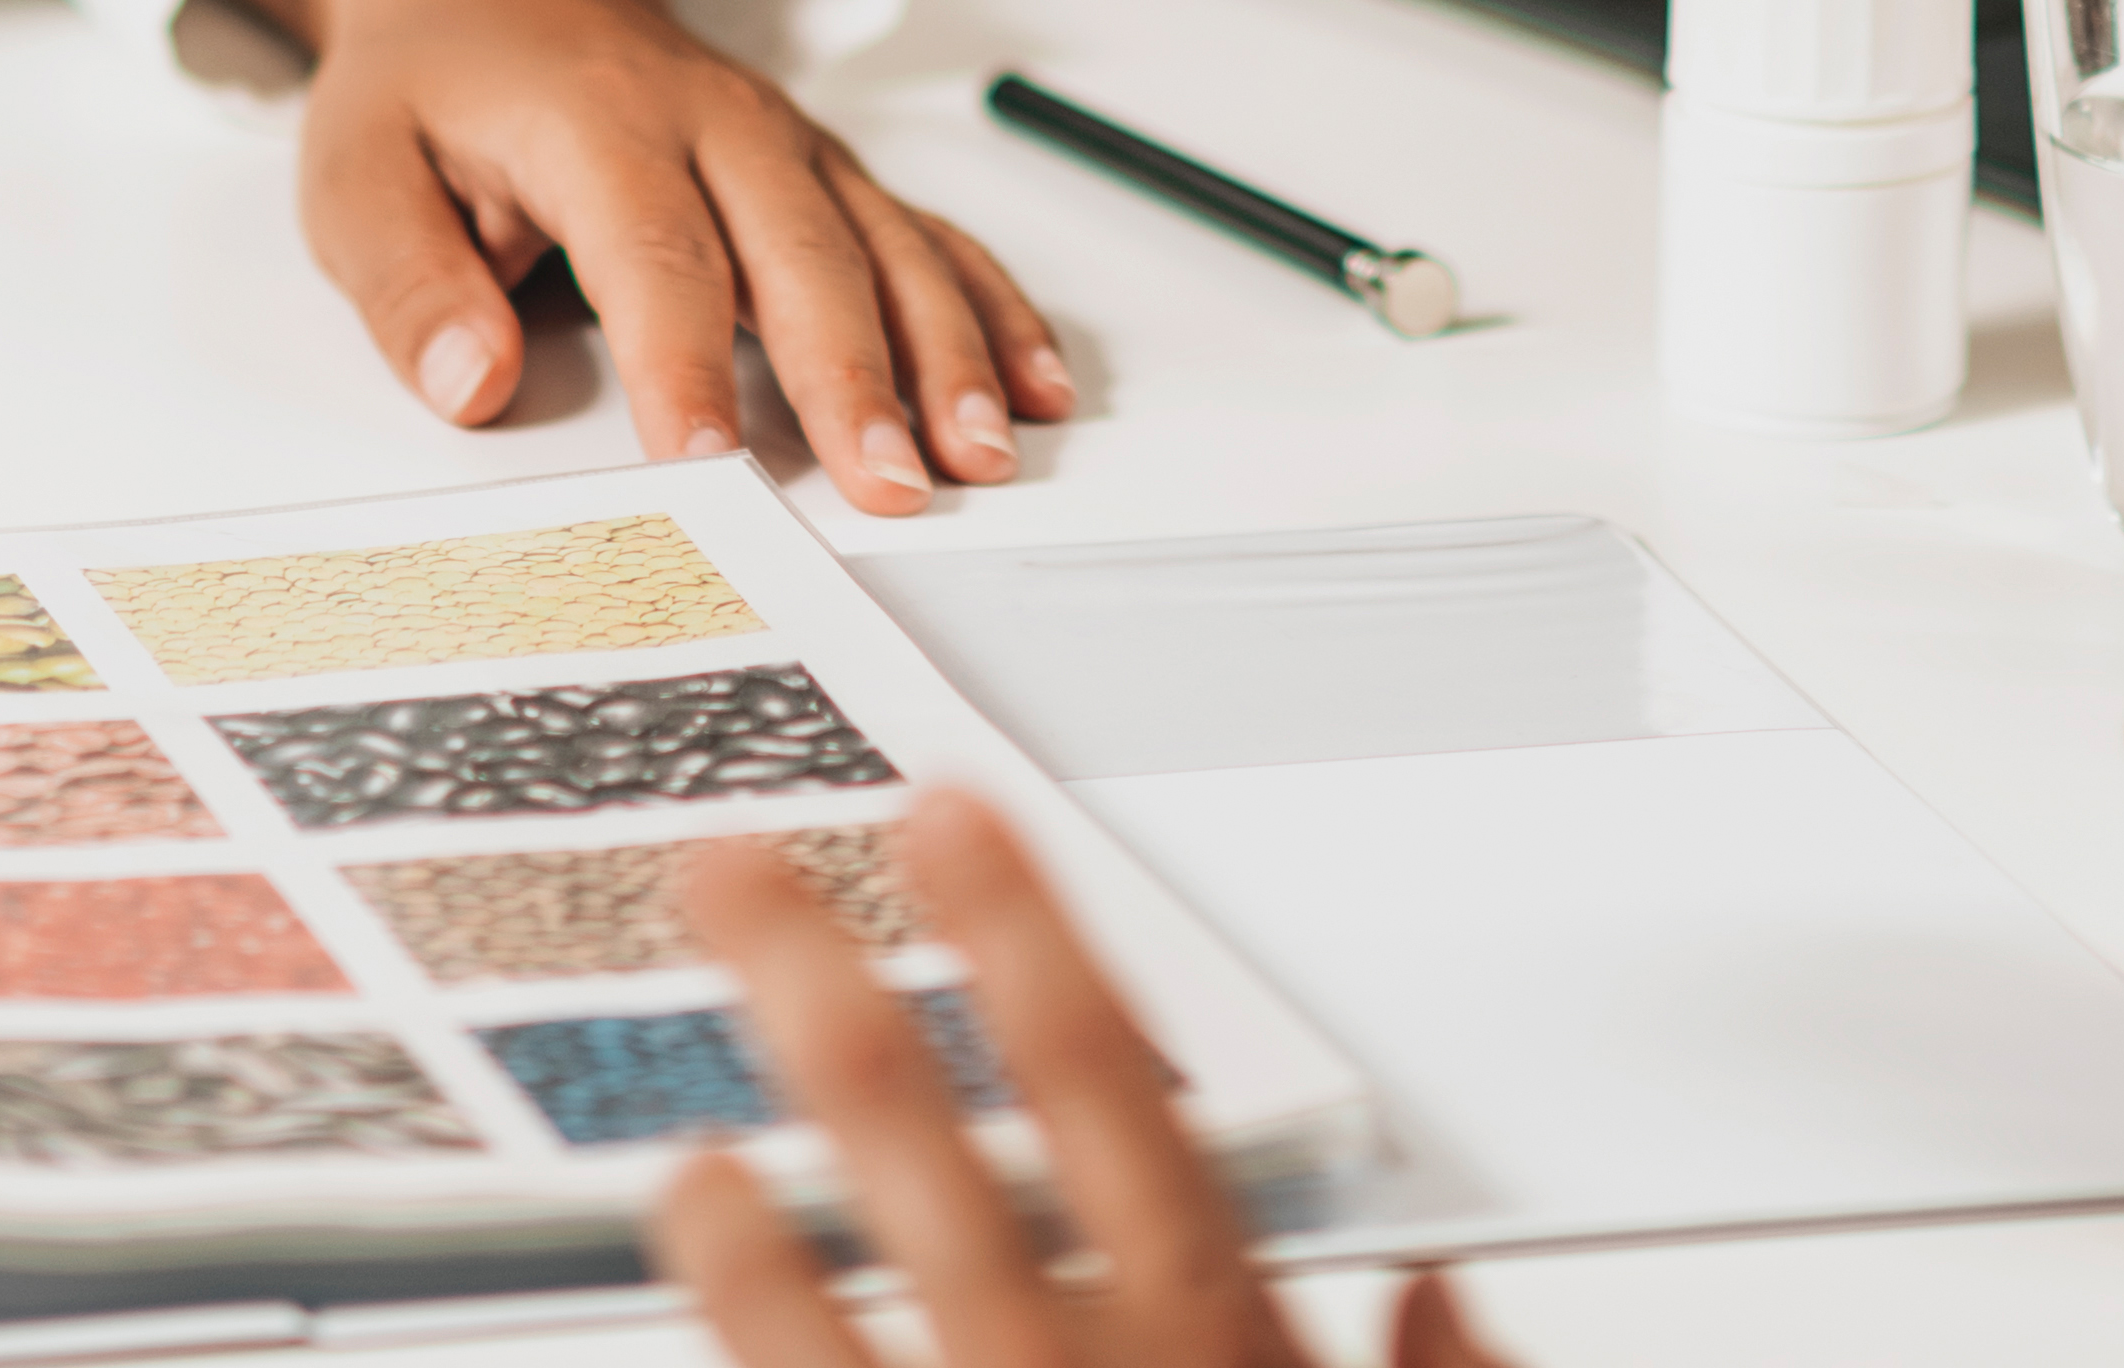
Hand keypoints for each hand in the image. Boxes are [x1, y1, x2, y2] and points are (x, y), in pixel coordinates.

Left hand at [195, 0, 1070, 515]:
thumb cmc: (430, 81)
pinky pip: (923, 231)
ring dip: (946, 349)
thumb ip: (407, 281)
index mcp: (596, 120)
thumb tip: (467, 379)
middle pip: (801, 253)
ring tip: (981, 451)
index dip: (681, 362)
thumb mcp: (355, 170)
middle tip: (889, 484)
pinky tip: (1036, 380)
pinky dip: (989, 304)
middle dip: (854, 375)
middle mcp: (714, 121)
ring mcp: (784, 141)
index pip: (652, 253)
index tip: (705, 463)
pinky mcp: (822, 166)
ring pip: (885, 243)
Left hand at [649, 787, 1484, 1367]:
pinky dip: (760, 1357)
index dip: (1021, 932)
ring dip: (739, 1237)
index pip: (1103, 1084)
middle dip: (813, 988)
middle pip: (918, 1151)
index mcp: (1219, 1339)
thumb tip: (1435, 1298)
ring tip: (688, 1152)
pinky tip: (726, 1306)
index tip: (947, 810)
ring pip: (819, 1335)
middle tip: (725, 872)